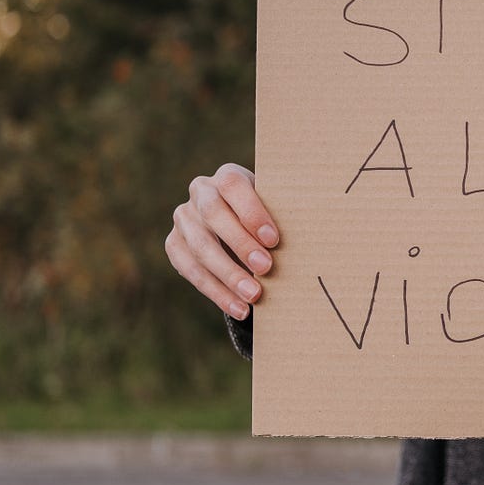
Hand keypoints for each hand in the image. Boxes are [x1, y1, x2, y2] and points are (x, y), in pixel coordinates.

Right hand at [165, 162, 279, 319]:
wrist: (241, 227)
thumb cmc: (267, 217)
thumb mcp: (275, 208)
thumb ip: (282, 215)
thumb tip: (309, 235)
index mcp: (228, 176)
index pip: (233, 186)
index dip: (252, 212)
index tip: (274, 239)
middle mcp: (201, 191)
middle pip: (214, 215)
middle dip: (240, 244)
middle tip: (266, 268)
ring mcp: (184, 218)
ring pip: (201, 247)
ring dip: (228, 275)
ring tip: (253, 297)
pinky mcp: (174, 244)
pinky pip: (190, 270)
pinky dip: (216, 292)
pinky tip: (238, 308)